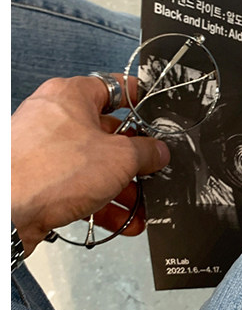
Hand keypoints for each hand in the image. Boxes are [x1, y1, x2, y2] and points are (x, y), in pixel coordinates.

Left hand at [11, 74, 170, 255]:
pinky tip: (123, 221)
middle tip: (153, 170)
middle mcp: (55, 118)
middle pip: (107, 134)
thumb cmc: (47, 172)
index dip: (139, 100)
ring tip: (141, 207)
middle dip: (134, 159)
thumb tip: (157, 152)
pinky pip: (80, 188)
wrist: (6, 212)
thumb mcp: (119, 158)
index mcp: (71, 96)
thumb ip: (146, 152)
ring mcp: (45, 150)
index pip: (113, 88)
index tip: (156, 112)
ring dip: (122, 188)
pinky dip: (102, 203)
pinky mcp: (40, 180)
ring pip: (95, 166)